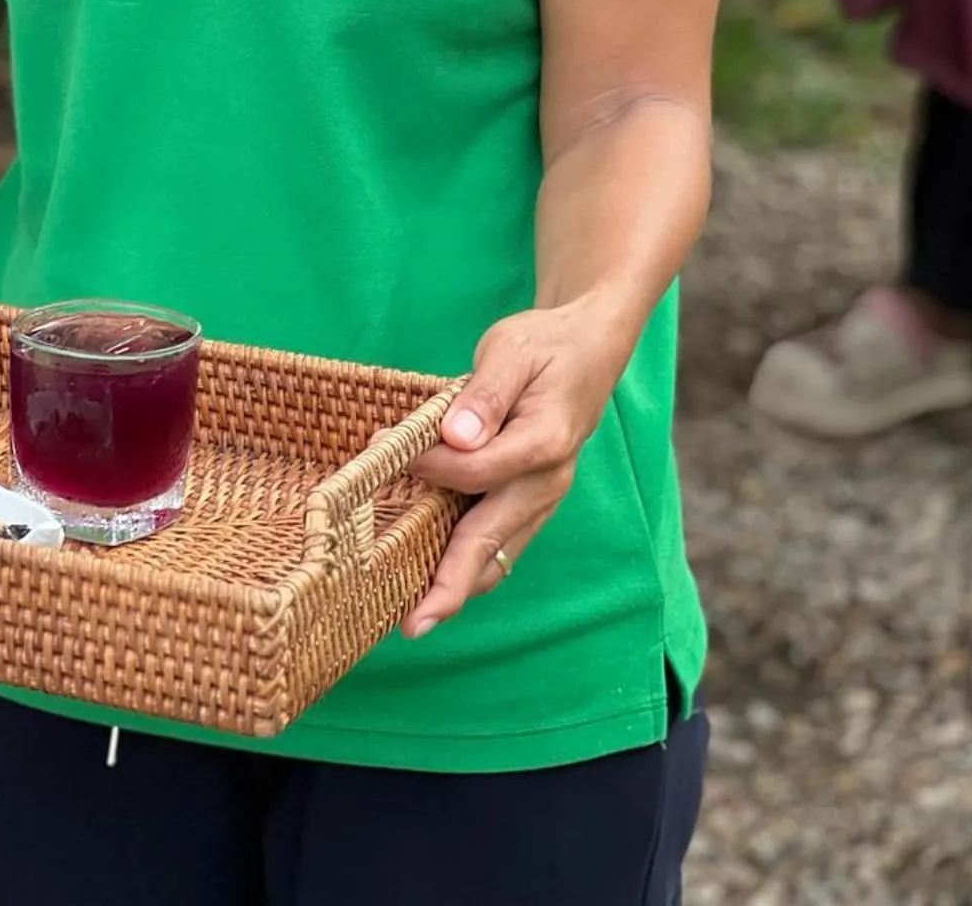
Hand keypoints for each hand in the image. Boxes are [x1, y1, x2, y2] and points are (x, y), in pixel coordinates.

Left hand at [401, 304, 625, 637]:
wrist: (586, 350)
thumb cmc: (545, 345)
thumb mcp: (511, 351)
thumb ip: (484, 393)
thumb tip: (458, 436)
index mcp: (544, 443)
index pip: (476, 471)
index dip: (429, 466)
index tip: (384, 450)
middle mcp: (547, 482)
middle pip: (491, 541)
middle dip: (450, 586)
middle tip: (410, 625)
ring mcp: (541, 498)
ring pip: (498, 555)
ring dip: (459, 586)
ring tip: (416, 619)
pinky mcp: (530, 501)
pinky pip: (500, 543)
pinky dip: (470, 565)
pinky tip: (437, 580)